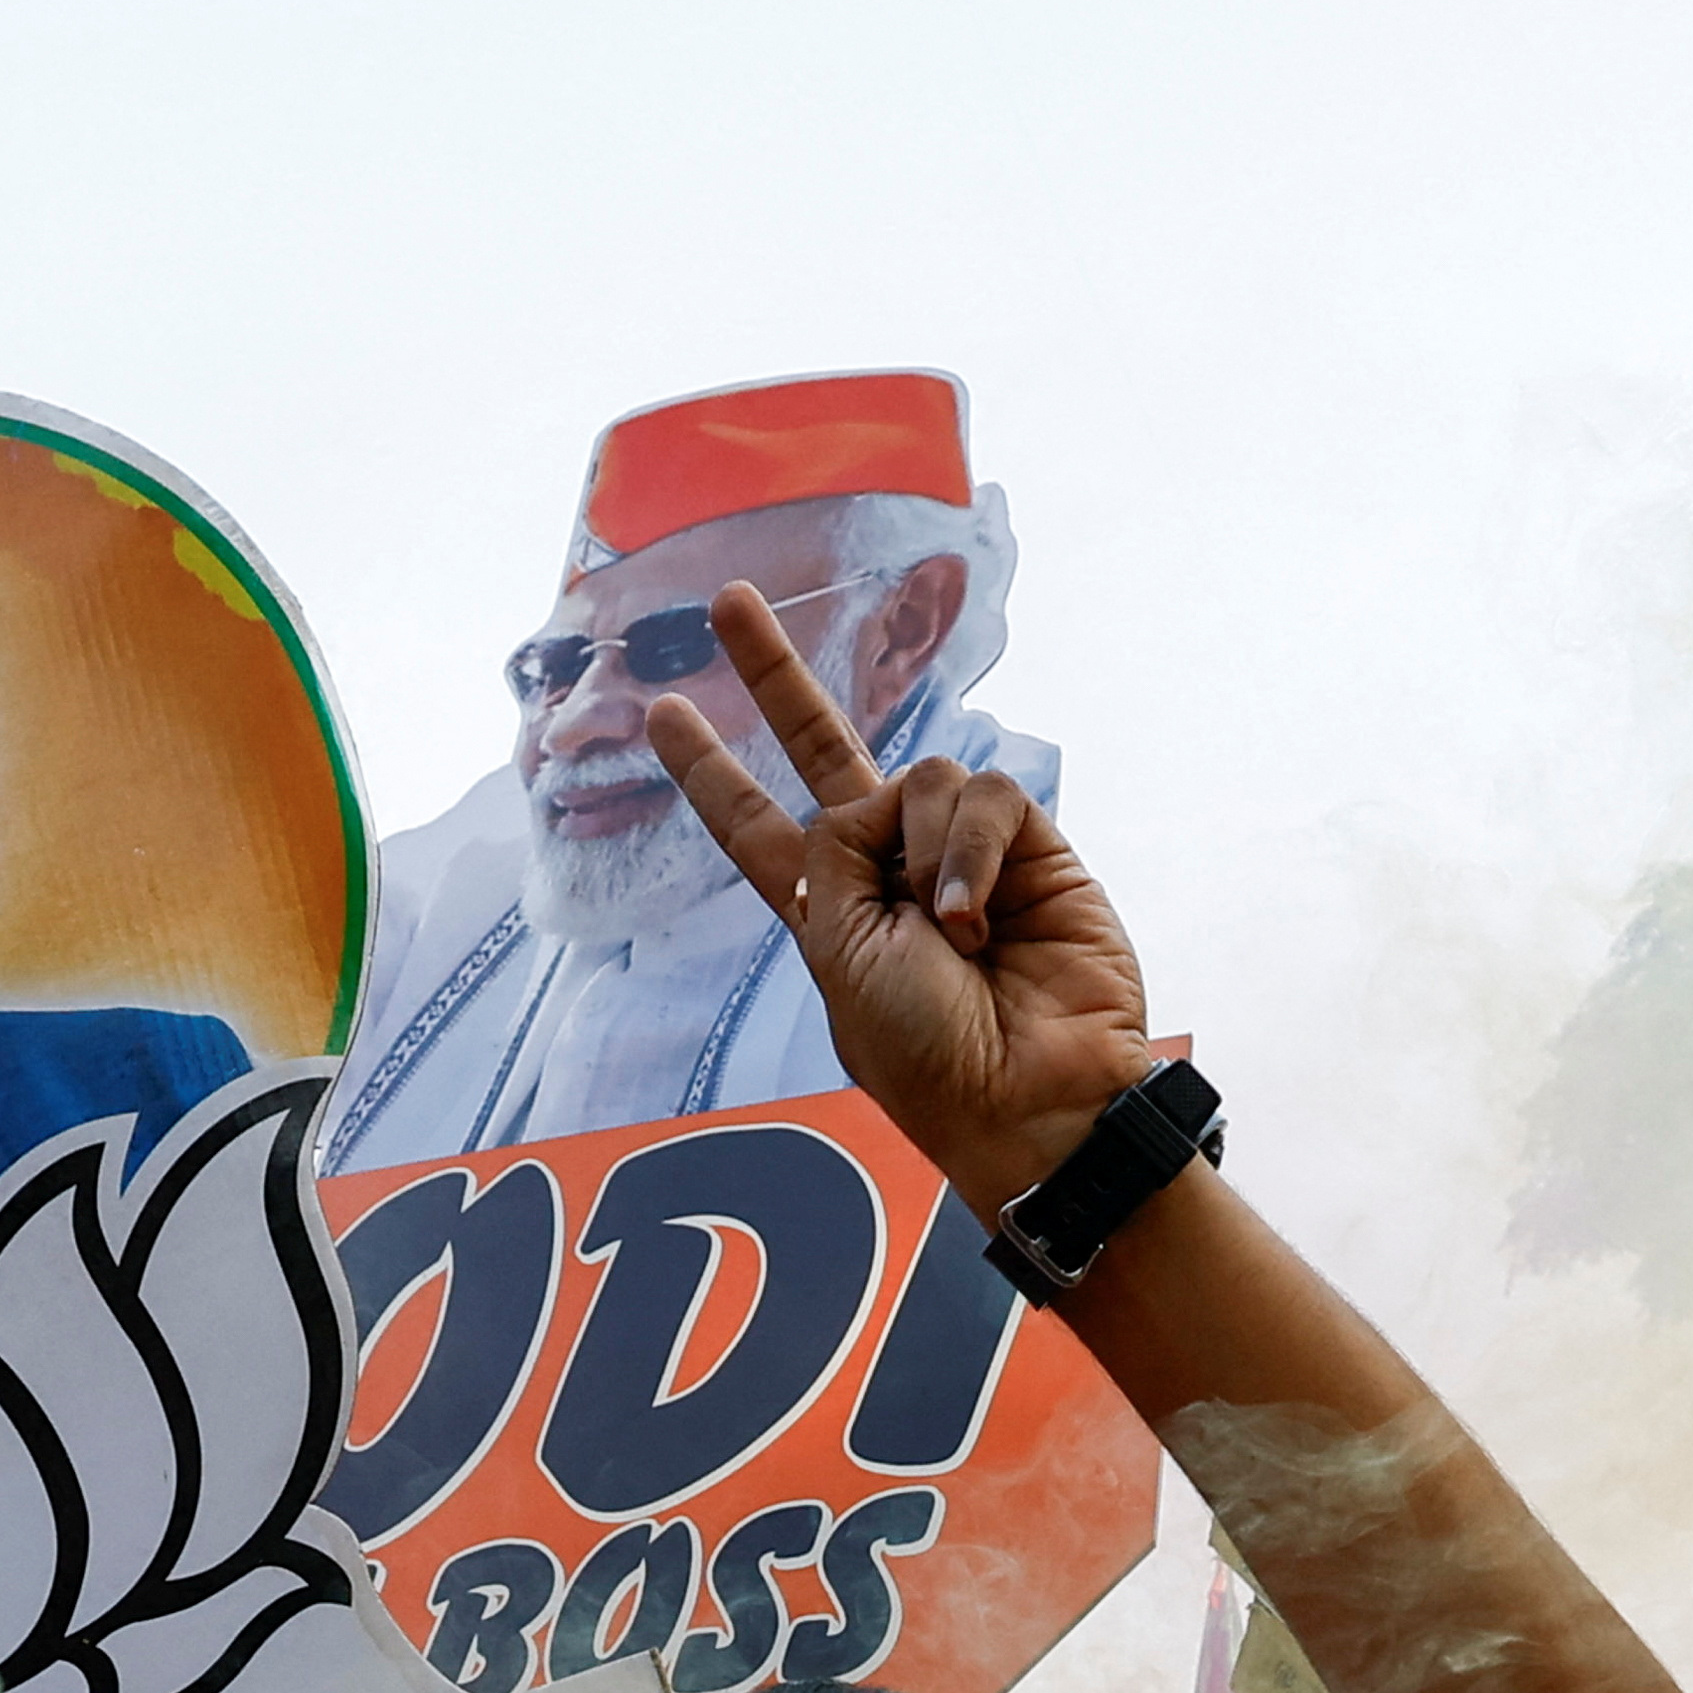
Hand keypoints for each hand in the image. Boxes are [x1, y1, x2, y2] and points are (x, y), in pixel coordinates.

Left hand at [645, 581, 1157, 1208]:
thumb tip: (888, 792)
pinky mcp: (1030, 840)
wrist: (1029, 1091)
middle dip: (771, 673)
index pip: (754, 825)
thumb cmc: (925, 1048)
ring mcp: (957, 849)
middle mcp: (886, 865)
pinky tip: (979, 918)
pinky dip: (972, 853)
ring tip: (951, 937)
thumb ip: (835, 854)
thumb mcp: (839, 953)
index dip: (710, 773)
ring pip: (919, 777)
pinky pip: (983, 793)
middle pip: (823, 746)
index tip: (663, 716)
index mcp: (822, 905)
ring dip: (926, 855)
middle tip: (725, 601)